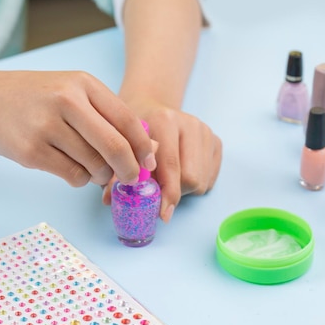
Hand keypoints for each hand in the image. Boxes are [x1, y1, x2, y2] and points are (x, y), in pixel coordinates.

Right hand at [0, 69, 155, 186]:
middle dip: (129, 169)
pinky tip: (74, 170)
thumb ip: (105, 113)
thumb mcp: (71, 90)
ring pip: (94, 165)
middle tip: (132, 178)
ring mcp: (46, 126)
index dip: (142, 146)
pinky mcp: (31, 151)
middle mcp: (66, 101)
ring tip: (94, 169)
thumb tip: (145, 146)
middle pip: (114, 146)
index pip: (126, 120)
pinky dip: (80, 180)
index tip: (149, 162)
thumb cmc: (35, 97)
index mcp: (82, 84)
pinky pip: (72, 175)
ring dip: (101, 175)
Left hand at [102, 99, 221, 222]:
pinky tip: (181, 173)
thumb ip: (115, 172)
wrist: (152, 110)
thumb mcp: (121, 147)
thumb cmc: (134, 133)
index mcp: (164, 120)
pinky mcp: (215, 140)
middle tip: (159, 192)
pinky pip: (211, 178)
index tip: (163, 214)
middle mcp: (190, 123)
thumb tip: (109, 200)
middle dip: (174, 192)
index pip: (172, 167)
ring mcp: (205, 131)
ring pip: (202, 181)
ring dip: (185, 190)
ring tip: (168, 179)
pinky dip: (197, 183)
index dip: (168, 194)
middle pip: (191, 178)